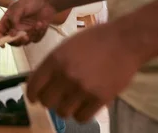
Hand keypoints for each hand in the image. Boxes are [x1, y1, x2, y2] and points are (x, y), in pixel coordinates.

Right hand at [0, 0, 55, 44]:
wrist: (46, 0)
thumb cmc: (30, 1)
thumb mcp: (18, 7)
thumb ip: (13, 20)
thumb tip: (11, 34)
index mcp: (8, 20)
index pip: (0, 32)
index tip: (2, 44)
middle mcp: (15, 27)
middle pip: (12, 41)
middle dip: (18, 41)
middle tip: (25, 36)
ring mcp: (25, 31)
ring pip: (25, 42)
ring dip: (32, 34)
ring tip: (38, 24)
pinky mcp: (35, 33)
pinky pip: (35, 39)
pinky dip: (39, 32)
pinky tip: (42, 23)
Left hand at [26, 23, 142, 122]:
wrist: (125, 41)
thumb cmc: (95, 40)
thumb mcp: (66, 45)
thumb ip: (52, 64)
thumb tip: (40, 82)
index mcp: (55, 59)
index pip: (34, 86)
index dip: (32, 95)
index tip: (35, 98)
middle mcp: (65, 75)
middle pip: (47, 102)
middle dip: (50, 101)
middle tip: (57, 97)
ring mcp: (83, 88)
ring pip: (63, 112)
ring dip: (65, 108)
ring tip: (72, 101)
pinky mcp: (100, 99)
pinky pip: (81, 117)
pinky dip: (80, 114)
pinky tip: (84, 105)